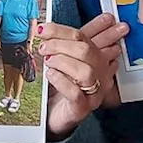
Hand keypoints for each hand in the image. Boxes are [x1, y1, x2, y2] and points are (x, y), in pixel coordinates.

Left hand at [39, 14, 128, 137]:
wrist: (57, 116)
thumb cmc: (62, 87)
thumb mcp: (62, 61)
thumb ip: (59, 44)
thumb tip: (44, 26)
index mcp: (97, 59)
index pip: (84, 38)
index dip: (63, 30)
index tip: (43, 28)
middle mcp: (100, 75)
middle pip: (87, 51)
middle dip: (61, 44)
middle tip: (43, 47)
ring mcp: (93, 92)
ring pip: (85, 72)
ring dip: (62, 61)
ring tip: (48, 61)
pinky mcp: (82, 108)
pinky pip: (76, 93)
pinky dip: (61, 80)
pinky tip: (51, 75)